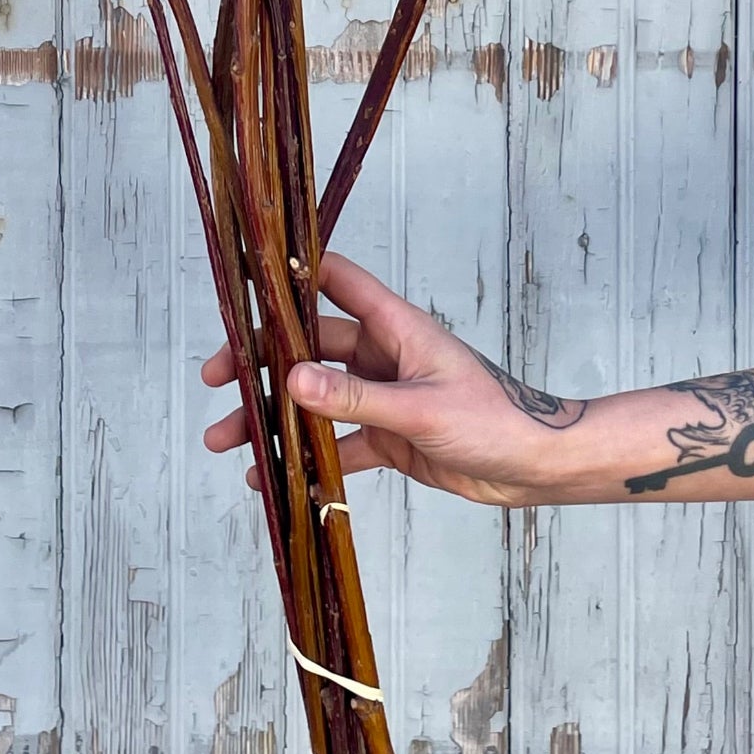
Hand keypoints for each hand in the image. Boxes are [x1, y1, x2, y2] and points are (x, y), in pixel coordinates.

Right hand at [200, 250, 589, 509]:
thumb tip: (292, 379)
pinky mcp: (390, 437)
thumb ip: (354, 399)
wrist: (537, 467)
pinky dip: (306, 459)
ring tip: (227, 441)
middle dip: (262, 364)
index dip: (293, 274)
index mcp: (396, 328)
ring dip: (274, 418)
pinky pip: (337, 445)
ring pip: (315, 401)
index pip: (337, 282)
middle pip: (310, 348)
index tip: (246, 278)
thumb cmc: (495, 419)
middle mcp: (384, 355)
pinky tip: (273, 479)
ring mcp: (385, 397)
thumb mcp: (419, 410)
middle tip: (216, 380)